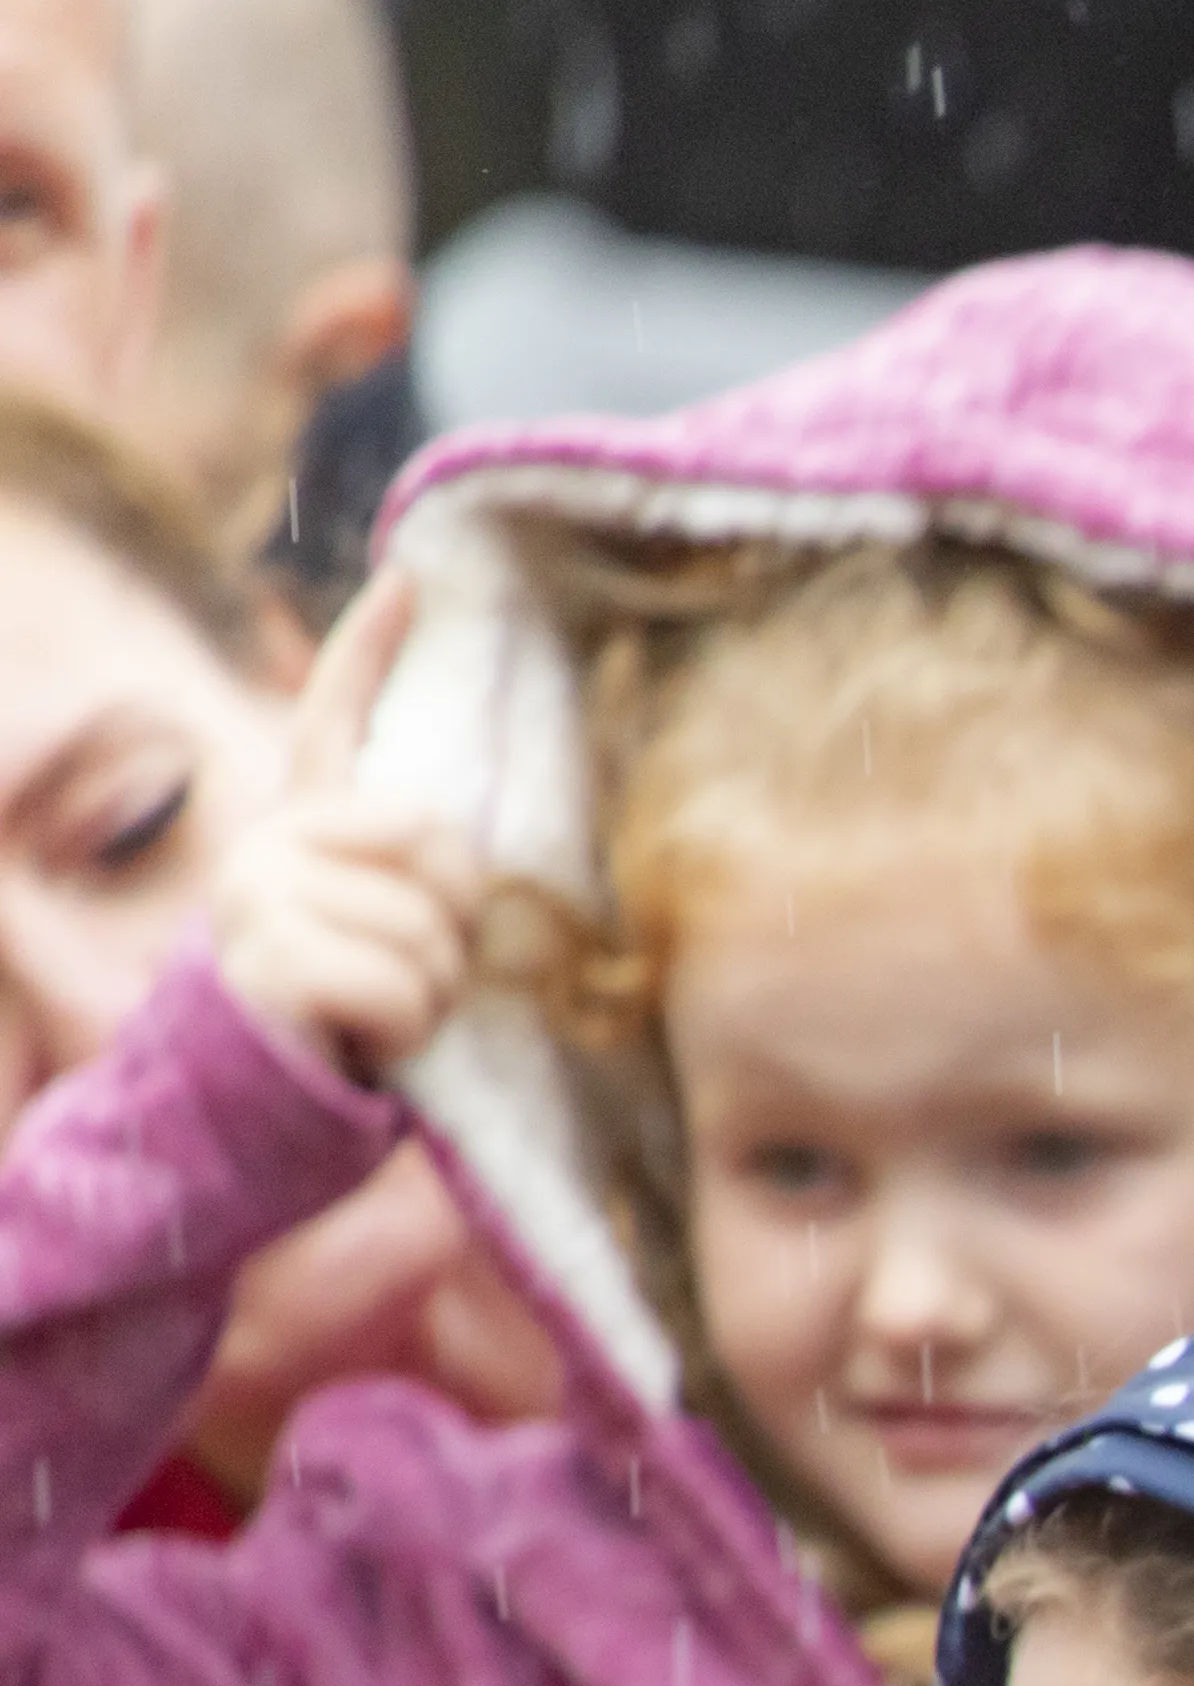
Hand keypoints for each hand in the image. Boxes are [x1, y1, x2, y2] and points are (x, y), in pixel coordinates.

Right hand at [210, 568, 469, 1082]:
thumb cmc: (334, 1024)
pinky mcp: (270, 958)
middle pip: (443, 852)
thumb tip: (463, 858)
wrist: (237, 1107)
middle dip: (455, 931)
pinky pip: (402, 988)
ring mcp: (261, 896)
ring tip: (377, 1016)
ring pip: (432, 934)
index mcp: (300, 830)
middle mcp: (270, 844)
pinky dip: (404, 1033)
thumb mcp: (375, 936)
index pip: (333, 718)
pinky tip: (359, 1043)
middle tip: (404, 978)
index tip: (411, 578)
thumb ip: (406, 881)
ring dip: (430, 996)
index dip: (372, 648)